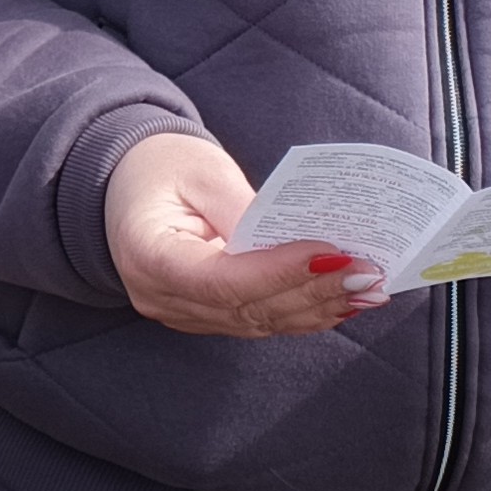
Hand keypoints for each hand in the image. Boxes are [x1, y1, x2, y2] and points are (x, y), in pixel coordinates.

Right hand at [103, 130, 383, 337]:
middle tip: (367, 271)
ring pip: (258, 322)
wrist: (123, 185)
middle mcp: (161, 298)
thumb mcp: (199, 170)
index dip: (279, 273)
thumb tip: (301, 241)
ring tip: (367, 289)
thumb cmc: (157, 168)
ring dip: (316, 308)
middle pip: (246, 308)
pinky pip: (256, 321)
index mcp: (148, 256)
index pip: (220, 280)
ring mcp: (181, 315)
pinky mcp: (203, 317)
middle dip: (312, 291)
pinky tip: (342, 302)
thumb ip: (245, 208)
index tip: (331, 253)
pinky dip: (301, 312)